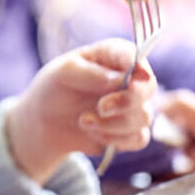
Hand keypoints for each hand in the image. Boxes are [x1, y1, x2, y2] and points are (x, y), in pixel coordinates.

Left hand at [7, 38, 157, 182]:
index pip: (135, 56)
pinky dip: (116, 140)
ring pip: (143, 117)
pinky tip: (94, 133)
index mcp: (114, 54)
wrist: (46, 120)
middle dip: (125, 101)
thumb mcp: (63, 73)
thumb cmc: (55, 87)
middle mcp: (130, 77)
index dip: (140, 66)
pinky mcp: (131, 130)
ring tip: (83, 121)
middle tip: (101, 107)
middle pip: (147, 88)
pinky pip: (138, 139)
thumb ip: (90, 73)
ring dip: (111, 125)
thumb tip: (120, 79)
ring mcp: (133, 105)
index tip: (136, 77)